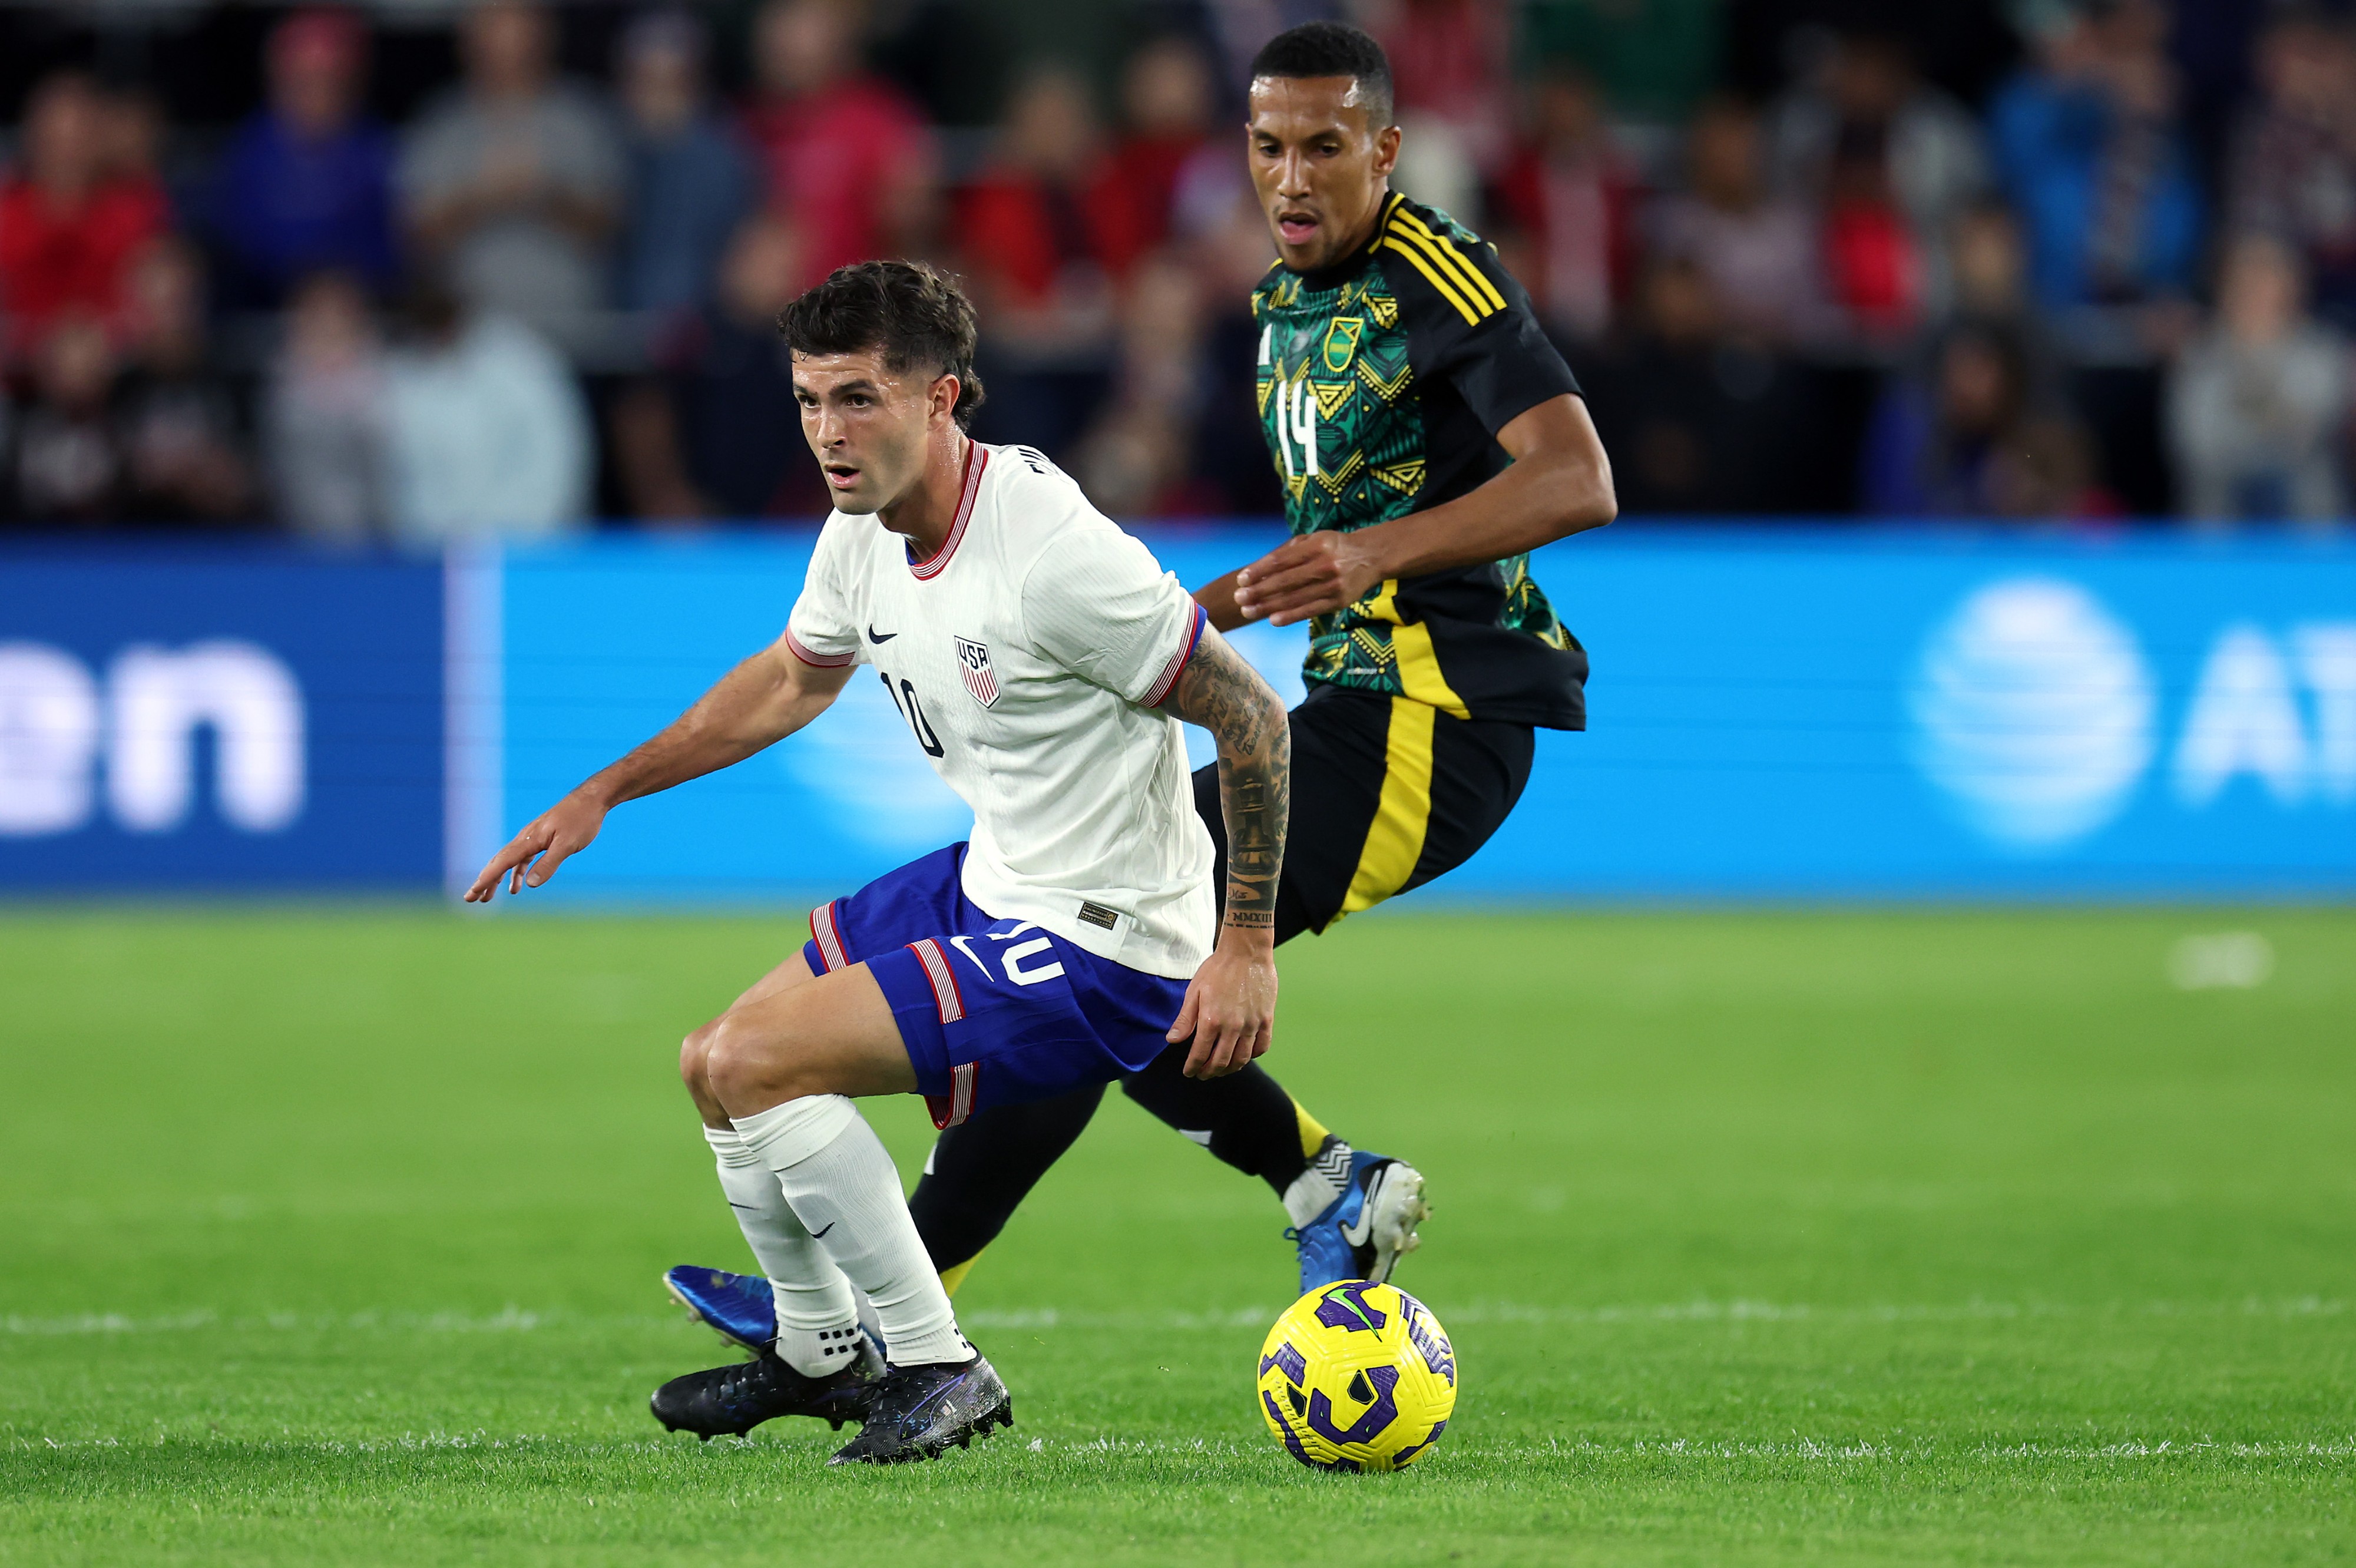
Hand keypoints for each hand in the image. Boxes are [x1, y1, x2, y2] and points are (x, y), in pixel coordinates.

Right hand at [464, 789, 607, 901]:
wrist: (590, 800)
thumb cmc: (581, 820)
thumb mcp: (567, 844)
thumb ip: (549, 864)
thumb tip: (530, 884)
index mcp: (528, 840)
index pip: (502, 863)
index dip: (486, 880)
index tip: (472, 894)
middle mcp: (525, 838)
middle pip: (498, 862)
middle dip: (484, 881)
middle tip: (470, 899)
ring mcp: (531, 838)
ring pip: (508, 862)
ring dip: (497, 879)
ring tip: (487, 898)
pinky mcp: (540, 840)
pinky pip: (521, 859)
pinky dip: (515, 873)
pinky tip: (516, 886)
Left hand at [1166, 931, 1277, 1077]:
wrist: (1246, 952)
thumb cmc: (1217, 969)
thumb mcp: (1194, 991)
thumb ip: (1184, 1020)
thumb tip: (1172, 1041)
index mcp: (1211, 1020)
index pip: (1200, 1055)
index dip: (1193, 1067)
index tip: (1189, 1072)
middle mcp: (1232, 1027)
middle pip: (1221, 1062)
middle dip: (1209, 1072)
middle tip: (1203, 1074)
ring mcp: (1251, 1024)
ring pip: (1242, 1059)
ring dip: (1230, 1069)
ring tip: (1222, 1070)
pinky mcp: (1266, 1019)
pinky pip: (1262, 1046)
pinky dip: (1252, 1056)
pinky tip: (1244, 1055)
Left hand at [1233, 530, 1383, 626]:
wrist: (1371, 557)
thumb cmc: (1334, 547)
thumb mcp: (1314, 540)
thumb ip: (1288, 551)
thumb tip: (1257, 569)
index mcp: (1317, 545)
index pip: (1281, 560)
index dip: (1259, 571)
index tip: (1241, 580)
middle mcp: (1326, 564)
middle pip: (1285, 581)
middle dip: (1258, 591)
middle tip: (1238, 598)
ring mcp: (1334, 585)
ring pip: (1295, 598)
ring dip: (1268, 606)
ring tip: (1248, 611)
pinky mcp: (1339, 602)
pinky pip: (1310, 611)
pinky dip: (1290, 616)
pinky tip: (1272, 619)